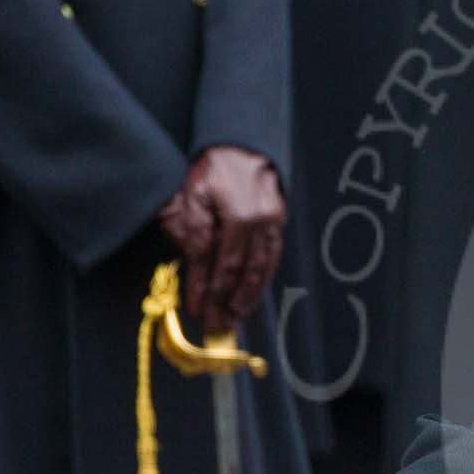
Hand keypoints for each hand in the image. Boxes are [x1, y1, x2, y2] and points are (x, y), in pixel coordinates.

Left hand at [157, 145, 284, 332]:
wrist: (244, 147)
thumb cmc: (214, 169)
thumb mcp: (193, 194)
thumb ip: (193, 228)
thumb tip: (195, 262)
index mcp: (240, 217)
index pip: (220, 263)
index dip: (207, 290)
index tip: (198, 311)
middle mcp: (262, 224)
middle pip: (244, 273)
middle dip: (229, 302)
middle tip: (218, 326)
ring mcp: (274, 225)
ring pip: (263, 269)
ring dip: (250, 296)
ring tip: (238, 317)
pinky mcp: (279, 224)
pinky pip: (273, 258)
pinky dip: (263, 279)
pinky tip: (254, 293)